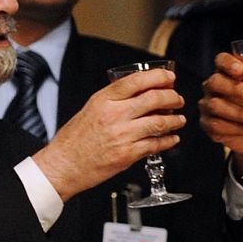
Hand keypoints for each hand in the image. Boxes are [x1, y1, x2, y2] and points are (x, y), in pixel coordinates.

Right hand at [34, 67, 184, 199]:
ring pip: (159, 122)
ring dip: (174, 120)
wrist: (63, 165)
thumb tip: (140, 91)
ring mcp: (122, 135)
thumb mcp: (91, 108)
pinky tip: (172, 138)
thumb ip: (114, 99)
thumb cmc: (74, 139)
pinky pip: (155, 145)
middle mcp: (114, 115)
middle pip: (153, 99)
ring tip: (179, 119)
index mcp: (104, 100)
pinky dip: (168, 141)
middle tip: (177, 99)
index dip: (158, 76)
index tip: (169, 76)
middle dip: (172, 97)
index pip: (136, 80)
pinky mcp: (127, 154)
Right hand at [198, 51, 242, 174]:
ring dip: (239, 113)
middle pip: (216, 82)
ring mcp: (208, 105)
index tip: (242, 68)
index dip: (228, 63)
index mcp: (229, 73)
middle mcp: (215, 86)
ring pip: (216, 106)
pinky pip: (217, 125)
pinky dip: (235, 128)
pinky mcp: (208, 125)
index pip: (221, 60)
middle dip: (234, 88)